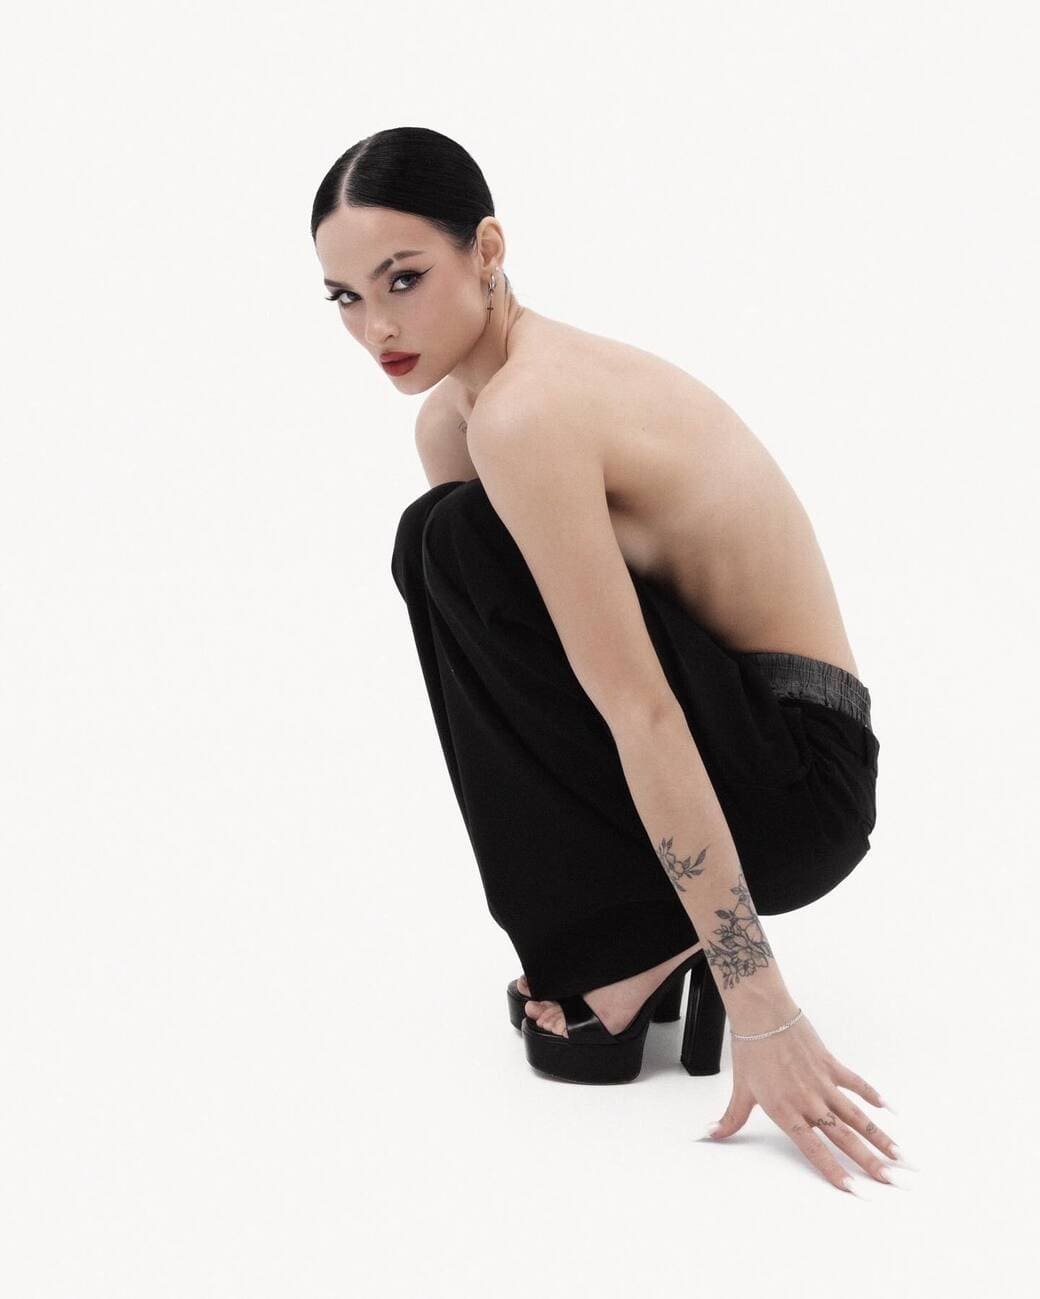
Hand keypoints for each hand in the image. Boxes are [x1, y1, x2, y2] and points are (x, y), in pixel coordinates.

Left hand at [705, 1010, 899, 1191]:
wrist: (762, 1013)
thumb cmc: (750, 1049)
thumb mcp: (740, 1088)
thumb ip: (731, 1118)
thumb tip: (710, 1134)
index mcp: (786, 1111)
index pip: (815, 1149)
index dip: (835, 1171)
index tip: (855, 1190)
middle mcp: (808, 1101)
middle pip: (844, 1138)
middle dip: (869, 1162)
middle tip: (893, 1182)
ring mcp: (823, 1083)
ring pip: (857, 1115)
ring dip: (879, 1136)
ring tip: (901, 1157)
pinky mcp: (831, 1065)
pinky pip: (857, 1084)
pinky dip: (873, 1096)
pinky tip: (891, 1110)